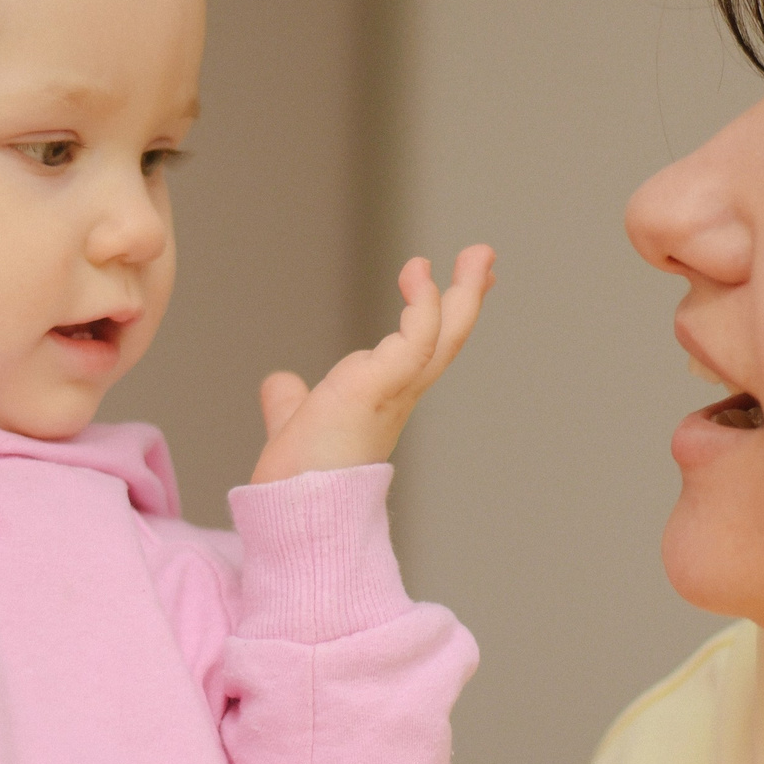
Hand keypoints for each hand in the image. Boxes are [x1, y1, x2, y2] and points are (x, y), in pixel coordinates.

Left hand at [250, 245, 492, 484]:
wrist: (295, 511)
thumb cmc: (300, 478)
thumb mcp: (297, 421)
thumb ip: (290, 401)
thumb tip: (280, 384)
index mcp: (387, 398)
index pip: (425, 350)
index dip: (443, 314)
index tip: (451, 280)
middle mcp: (400, 394)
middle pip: (448, 338)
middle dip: (469, 295)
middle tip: (484, 254)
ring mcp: (396, 391)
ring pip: (446, 335)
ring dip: (465, 292)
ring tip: (479, 252)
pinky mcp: (381, 386)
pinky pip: (417, 337)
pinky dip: (424, 302)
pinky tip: (418, 270)